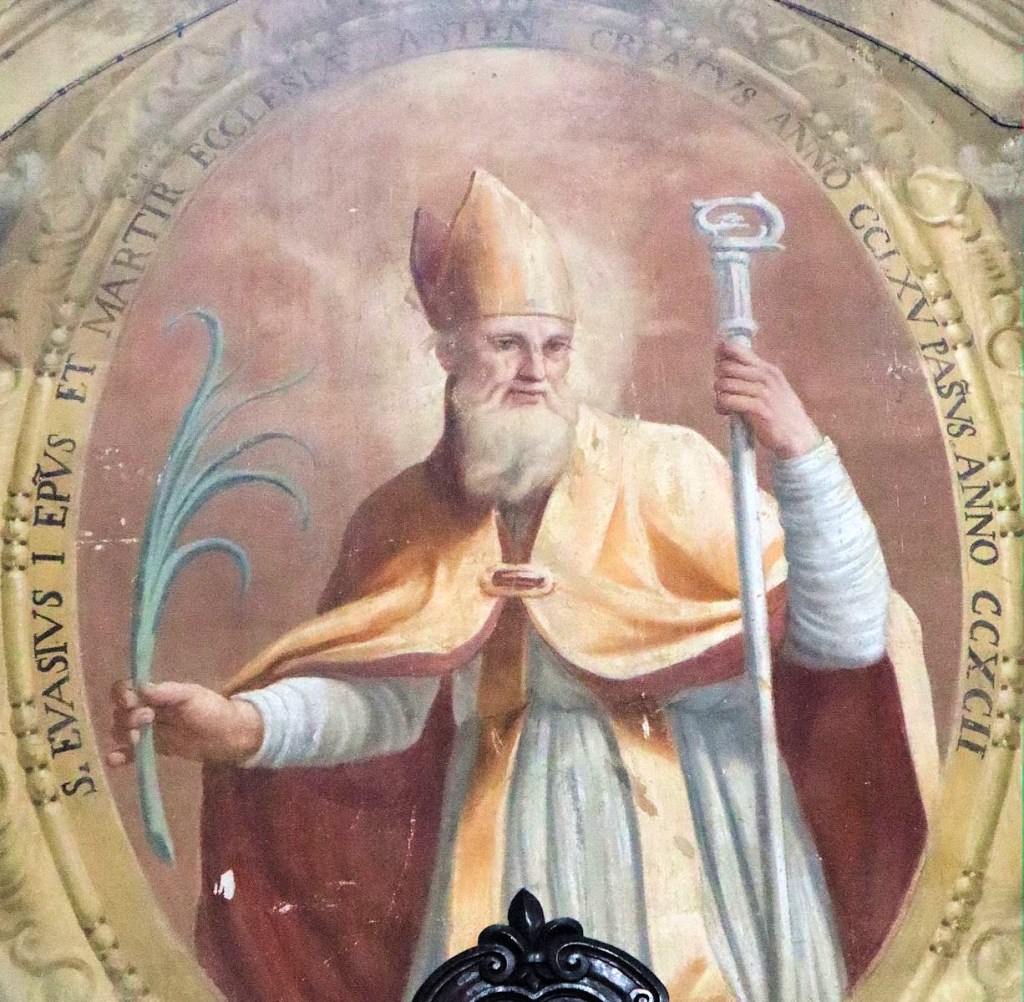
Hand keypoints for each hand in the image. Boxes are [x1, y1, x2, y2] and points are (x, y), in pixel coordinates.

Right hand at [107, 679, 263, 766]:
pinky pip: (130, 753)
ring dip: (124, 736)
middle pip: (120, 712)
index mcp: (155, 693)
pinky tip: (114, 760)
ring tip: (139, 741)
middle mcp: (147, 710)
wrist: (228, 736)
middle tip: (147, 721)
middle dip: (127, 718)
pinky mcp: (152, 749)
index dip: (122, 696)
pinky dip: (119, 756)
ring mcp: (148, 731)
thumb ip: (167, 692)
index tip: (132, 703)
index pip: (126, 690)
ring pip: (122, 732)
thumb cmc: (212, 710)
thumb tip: (140, 689)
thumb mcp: (192, 696)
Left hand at [713, 340, 820, 458]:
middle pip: (726, 367)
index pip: (736, 350)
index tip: (718, 365)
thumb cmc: (778, 413)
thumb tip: (723, 364)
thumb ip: (752, 376)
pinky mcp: (759, 409)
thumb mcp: (770, 388)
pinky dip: (722, 406)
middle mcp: (766, 377)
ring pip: (725, 383)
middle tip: (722, 391)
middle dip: (719, 379)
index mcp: (767, 369)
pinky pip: (729, 400)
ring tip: (724, 404)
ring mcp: (764, 393)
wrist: (797, 436)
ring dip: (719, 394)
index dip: (721, 355)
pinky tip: (726, 412)